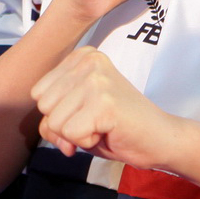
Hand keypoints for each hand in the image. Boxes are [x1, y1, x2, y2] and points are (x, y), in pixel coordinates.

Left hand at [30, 46, 179, 170]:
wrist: (161, 138)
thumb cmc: (117, 128)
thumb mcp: (76, 116)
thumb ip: (51, 120)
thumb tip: (50, 132)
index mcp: (81, 56)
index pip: (38, 93)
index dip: (58, 114)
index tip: (87, 113)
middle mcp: (89, 61)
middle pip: (44, 106)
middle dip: (65, 125)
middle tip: (96, 122)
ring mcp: (97, 80)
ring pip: (55, 122)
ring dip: (77, 135)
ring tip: (103, 126)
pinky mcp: (104, 103)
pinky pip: (70, 134)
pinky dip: (87, 142)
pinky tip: (109, 132)